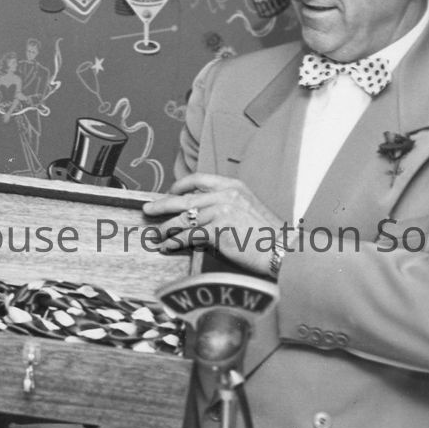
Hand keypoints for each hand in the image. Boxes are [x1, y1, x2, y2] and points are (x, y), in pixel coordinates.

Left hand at [141, 172, 285, 276]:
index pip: (199, 178)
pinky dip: (176, 242)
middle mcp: (225, 195)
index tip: (170, 192)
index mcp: (233, 186)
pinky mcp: (217, 230)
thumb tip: (198, 213)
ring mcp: (221, 211)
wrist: (280, 249)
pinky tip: (169, 246)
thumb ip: (225, 205)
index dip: (180, 185)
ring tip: (157, 234)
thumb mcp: (247, 208)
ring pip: (184, 219)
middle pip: (185, 198)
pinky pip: (189, 235)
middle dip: (162, 204)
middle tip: (148, 209)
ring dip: (167, 228)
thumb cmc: (265, 234)